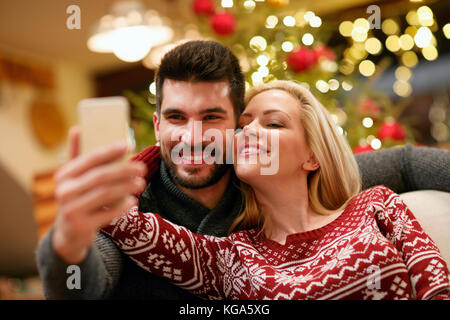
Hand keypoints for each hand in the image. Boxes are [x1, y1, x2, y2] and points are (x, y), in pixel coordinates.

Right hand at [51, 127, 146, 263]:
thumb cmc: (76, 198)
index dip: (109, 151)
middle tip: (142, 168)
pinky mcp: (82, 226)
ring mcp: (71, 210)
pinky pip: (107, 214)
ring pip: (105, 194)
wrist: (68, 233)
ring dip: (126, 187)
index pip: (89, 159)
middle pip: (100, 176)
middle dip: (124, 171)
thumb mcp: (72, 178)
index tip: (127, 145)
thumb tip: (77, 129)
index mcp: (63, 175)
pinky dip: (122, 207)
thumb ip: (76, 156)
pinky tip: (133, 201)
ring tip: (141, 183)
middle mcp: (64, 191)